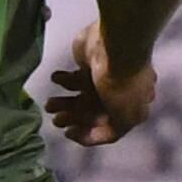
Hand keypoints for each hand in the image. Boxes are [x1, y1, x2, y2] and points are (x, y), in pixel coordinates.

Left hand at [44, 22, 155, 143]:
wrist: (116, 47)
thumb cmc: (123, 85)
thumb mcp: (126, 117)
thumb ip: (113, 131)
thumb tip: (99, 134)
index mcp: (133, 107)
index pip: (109, 127)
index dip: (88, 133)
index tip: (69, 133)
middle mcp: (120, 93)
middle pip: (92, 112)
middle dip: (72, 118)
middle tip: (56, 120)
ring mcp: (104, 77)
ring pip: (81, 96)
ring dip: (64, 103)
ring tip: (49, 104)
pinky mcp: (91, 63)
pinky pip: (75, 78)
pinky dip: (63, 80)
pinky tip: (56, 78)